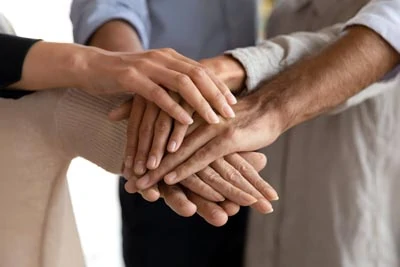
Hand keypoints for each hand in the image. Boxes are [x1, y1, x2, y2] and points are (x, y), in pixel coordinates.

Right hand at [81, 47, 236, 124]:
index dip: (219, 86)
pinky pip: (158, 94)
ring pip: (182, 83)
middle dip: (217, 95)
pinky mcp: (131, 78)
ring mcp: (147, 66)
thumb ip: (170, 80)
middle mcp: (162, 58)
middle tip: (230, 113)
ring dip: (200, 103)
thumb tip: (192, 95)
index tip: (233, 103)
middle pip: (198, 75)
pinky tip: (185, 121)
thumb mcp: (152, 75)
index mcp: (169, 57)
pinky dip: (173, 108)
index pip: (202, 70)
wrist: (90, 67)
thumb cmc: (123, 76)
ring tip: (213, 119)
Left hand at [109, 93, 191, 174]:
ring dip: (155, 148)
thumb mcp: (164, 98)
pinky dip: (176, 135)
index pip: (135, 123)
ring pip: (162, 124)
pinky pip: (184, 118)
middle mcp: (162, 90)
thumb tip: (110, 115)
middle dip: (140, 151)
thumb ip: (136, 106)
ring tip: (150, 168)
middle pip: (146, 125)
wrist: (227, 75)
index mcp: (151, 90)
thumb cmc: (190, 92)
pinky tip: (172, 150)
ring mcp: (179, 92)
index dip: (131, 147)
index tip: (126, 170)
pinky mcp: (197, 95)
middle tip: (134, 174)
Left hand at [112, 96, 277, 211]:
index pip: (157, 127)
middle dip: (143, 161)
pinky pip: (200, 155)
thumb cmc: (237, 115)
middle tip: (127, 179)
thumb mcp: (209, 115)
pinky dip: (184, 167)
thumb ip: (190, 124)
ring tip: (140, 185)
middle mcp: (194, 116)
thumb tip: (175, 139)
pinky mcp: (227, 138)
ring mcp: (210, 126)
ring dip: (158, 169)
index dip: (141, 146)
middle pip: (162, 140)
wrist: (270, 107)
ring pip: (178, 150)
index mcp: (186, 107)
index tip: (126, 164)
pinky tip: (170, 178)